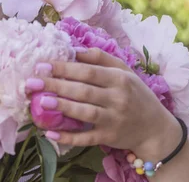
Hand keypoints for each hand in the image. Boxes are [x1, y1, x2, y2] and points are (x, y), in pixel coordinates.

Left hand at [26, 48, 179, 158]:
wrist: (156, 128)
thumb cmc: (135, 94)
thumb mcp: (124, 71)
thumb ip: (101, 58)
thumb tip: (74, 49)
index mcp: (119, 79)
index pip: (88, 71)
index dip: (64, 68)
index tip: (42, 65)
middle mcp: (117, 99)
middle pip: (82, 91)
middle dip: (56, 85)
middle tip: (33, 82)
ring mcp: (113, 120)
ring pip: (84, 113)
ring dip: (62, 108)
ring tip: (42, 102)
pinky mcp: (109, 138)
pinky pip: (86, 138)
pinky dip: (68, 137)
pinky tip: (51, 133)